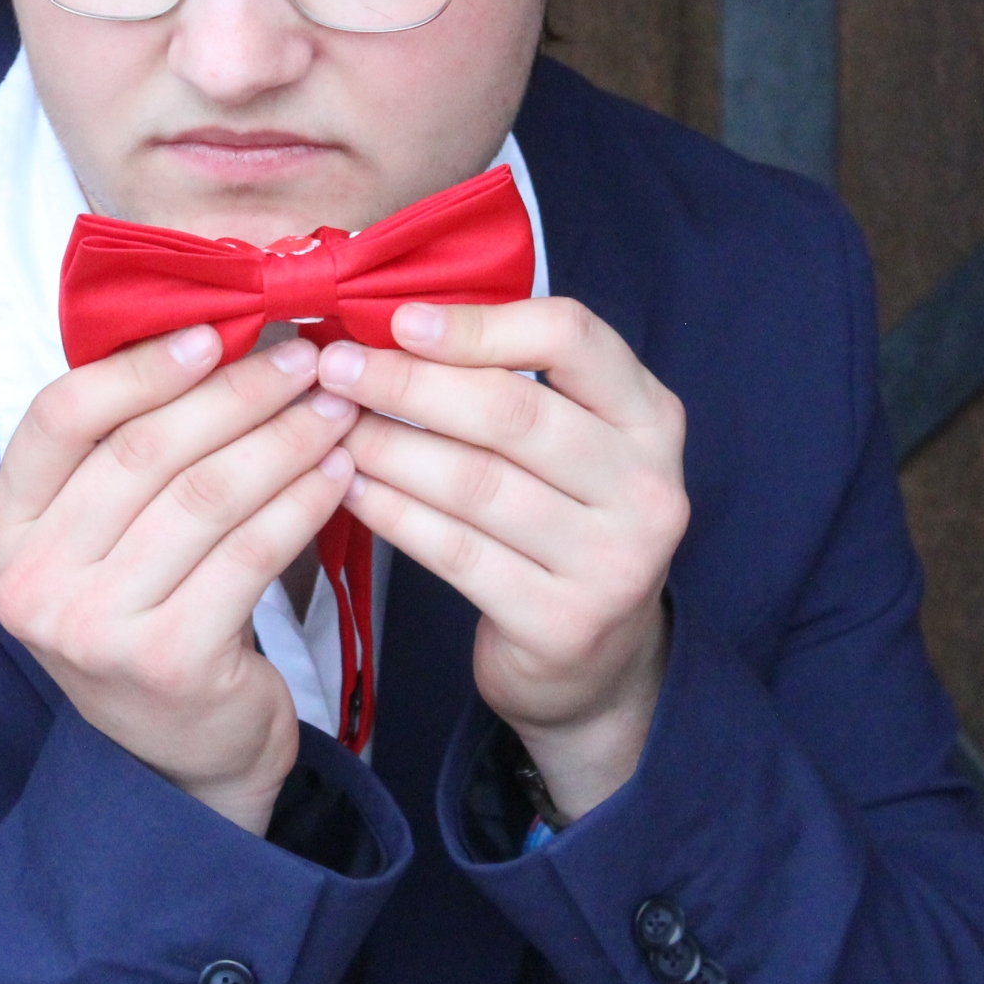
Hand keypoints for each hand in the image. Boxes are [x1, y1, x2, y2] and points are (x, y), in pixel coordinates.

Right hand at [0, 326, 358, 834]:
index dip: (141, 366)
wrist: (185, 756)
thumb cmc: (152, 614)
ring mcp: (93, 626)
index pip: (61, 417)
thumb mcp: (106, 538)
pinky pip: (249, 555)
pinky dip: (302, 503)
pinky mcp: (165, 661)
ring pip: (204, 496)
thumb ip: (125, 451)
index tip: (216, 330)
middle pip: (144, 451)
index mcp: (6, 528)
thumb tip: (212, 331)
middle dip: (237, 393)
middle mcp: (31, 578)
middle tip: (307, 360)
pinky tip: (339, 474)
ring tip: (336, 407)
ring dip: (283, 439)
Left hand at [318, 299, 687, 822]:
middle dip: (409, 384)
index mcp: (652, 417)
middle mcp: (647, 485)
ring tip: (332, 426)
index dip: (478, 324)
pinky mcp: (563, 622)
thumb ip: (511, 379)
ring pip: (475, 483)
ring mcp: (611, 560)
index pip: (572, 338)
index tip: (398, 320)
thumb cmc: (561, 521)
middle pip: (512, 412)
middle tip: (336, 370)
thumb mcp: (571, 442)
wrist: (595, 662)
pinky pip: (457, 552)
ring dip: (388, 447)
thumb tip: (393, 320)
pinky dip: (395, 514)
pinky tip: (352, 489)